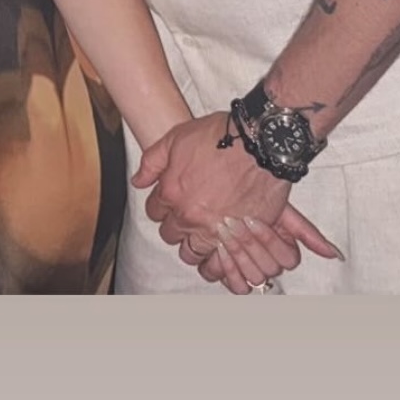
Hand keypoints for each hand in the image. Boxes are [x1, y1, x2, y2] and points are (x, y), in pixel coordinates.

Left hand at [135, 113, 341, 290]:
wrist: (260, 142)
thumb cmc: (220, 136)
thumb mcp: (175, 138)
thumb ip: (152, 162)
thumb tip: (138, 181)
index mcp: (170, 193)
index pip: (155, 212)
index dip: (162, 206)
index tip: (172, 203)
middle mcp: (188, 216)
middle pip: (172, 235)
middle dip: (177, 228)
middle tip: (188, 219)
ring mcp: (214, 229)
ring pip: (193, 253)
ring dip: (195, 247)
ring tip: (202, 239)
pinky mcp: (241, 237)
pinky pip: (222, 262)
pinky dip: (219, 263)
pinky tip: (220, 258)